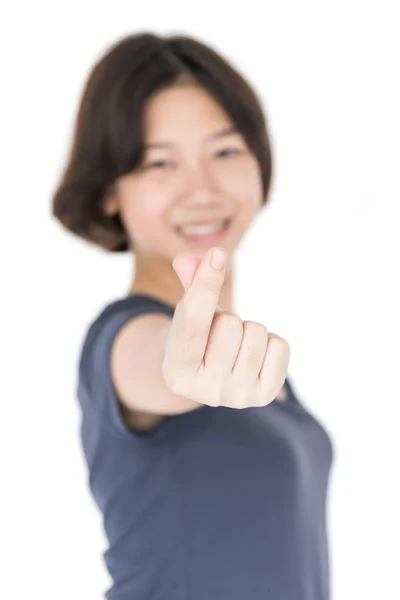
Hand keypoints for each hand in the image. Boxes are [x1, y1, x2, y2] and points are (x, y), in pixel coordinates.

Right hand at [162, 247, 289, 407]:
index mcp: (177, 370)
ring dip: (248, 329)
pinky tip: (255, 354)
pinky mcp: (265, 395)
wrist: (211, 380)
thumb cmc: (198, 339)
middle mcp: (206, 391)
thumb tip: (189, 260)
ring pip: (257, 332)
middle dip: (227, 318)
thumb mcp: (188, 313)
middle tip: (219, 335)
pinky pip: (280, 346)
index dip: (205, 285)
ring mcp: (237, 397)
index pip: (193, 322)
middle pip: (230, 323)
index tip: (218, 254)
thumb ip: (190, 284)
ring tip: (236, 345)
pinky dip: (270, 342)